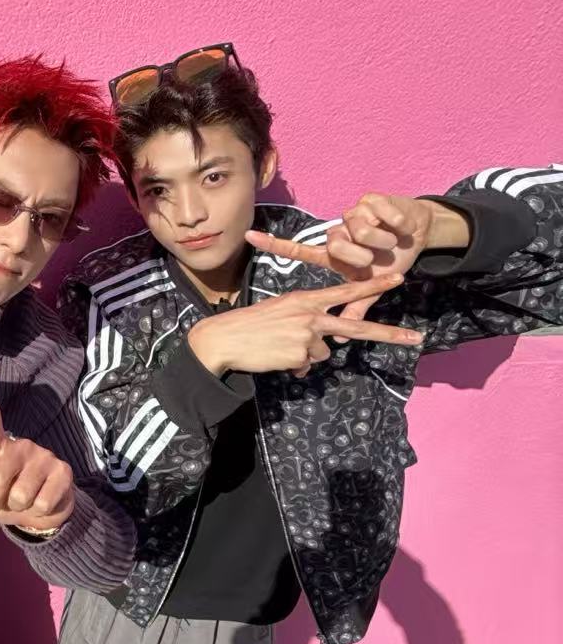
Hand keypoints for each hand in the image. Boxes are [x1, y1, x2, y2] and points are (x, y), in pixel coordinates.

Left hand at [0, 370, 75, 533]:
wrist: (42, 514)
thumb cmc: (4, 497)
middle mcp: (21, 444)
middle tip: (4, 499)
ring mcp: (44, 456)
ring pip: (19, 494)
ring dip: (17, 507)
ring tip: (23, 500)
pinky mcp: (63, 472)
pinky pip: (40, 502)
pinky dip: (37, 511)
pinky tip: (42, 502)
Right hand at [187, 273, 423, 379]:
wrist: (225, 339)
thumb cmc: (250, 325)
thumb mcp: (281, 313)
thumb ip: (306, 324)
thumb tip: (318, 349)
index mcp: (306, 299)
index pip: (346, 290)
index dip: (374, 284)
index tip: (399, 278)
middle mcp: (311, 315)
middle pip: (356, 327)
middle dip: (389, 333)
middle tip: (417, 338)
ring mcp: (307, 336)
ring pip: (322, 353)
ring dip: (304, 355)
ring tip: (279, 347)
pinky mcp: (300, 356)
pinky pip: (306, 366)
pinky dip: (293, 366)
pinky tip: (275, 357)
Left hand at [246, 194, 468, 320]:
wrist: (418, 232)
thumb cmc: (392, 261)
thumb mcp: (372, 288)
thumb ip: (353, 309)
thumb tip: (335, 336)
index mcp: (334, 254)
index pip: (300, 249)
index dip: (274, 243)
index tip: (249, 235)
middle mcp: (338, 231)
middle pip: (338, 246)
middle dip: (363, 256)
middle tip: (377, 258)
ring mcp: (353, 213)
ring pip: (362, 231)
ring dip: (384, 241)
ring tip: (392, 241)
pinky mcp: (372, 199)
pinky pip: (382, 214)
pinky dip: (395, 222)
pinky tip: (399, 224)